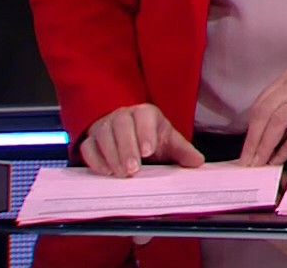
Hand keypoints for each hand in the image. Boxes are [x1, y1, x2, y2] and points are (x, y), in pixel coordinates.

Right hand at [79, 104, 203, 177]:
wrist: (129, 135)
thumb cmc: (151, 138)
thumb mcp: (169, 142)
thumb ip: (183, 151)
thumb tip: (198, 162)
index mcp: (145, 113)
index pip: (144, 117)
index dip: (145, 133)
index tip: (149, 151)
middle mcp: (123, 115)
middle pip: (121, 126)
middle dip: (127, 148)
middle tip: (133, 170)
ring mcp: (104, 126)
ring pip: (103, 136)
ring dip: (112, 156)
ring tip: (121, 174)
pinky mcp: (91, 139)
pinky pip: (89, 147)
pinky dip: (95, 159)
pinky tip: (105, 172)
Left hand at [240, 69, 286, 166]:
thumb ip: (285, 113)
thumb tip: (259, 140)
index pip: (260, 105)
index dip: (249, 131)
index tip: (244, 152)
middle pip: (265, 112)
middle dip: (253, 141)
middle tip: (246, 163)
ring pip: (279, 121)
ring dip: (266, 146)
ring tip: (260, 164)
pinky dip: (286, 148)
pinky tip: (279, 160)